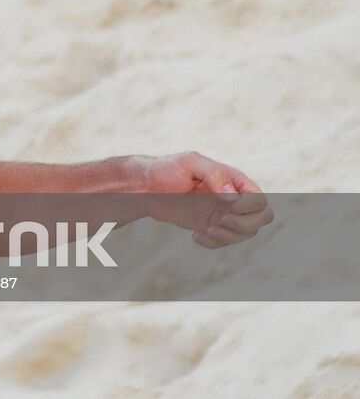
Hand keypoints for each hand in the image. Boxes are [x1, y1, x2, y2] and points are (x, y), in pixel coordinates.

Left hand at [138, 151, 273, 247]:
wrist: (144, 187)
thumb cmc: (166, 170)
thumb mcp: (190, 163)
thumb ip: (215, 174)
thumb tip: (233, 195)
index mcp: (232, 180)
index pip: (260, 199)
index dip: (250, 206)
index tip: (228, 205)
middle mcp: (232, 198)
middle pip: (263, 218)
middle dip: (246, 224)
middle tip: (221, 221)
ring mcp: (223, 213)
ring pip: (246, 233)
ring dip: (230, 237)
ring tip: (207, 230)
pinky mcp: (211, 226)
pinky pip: (225, 241)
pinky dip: (214, 243)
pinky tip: (196, 236)